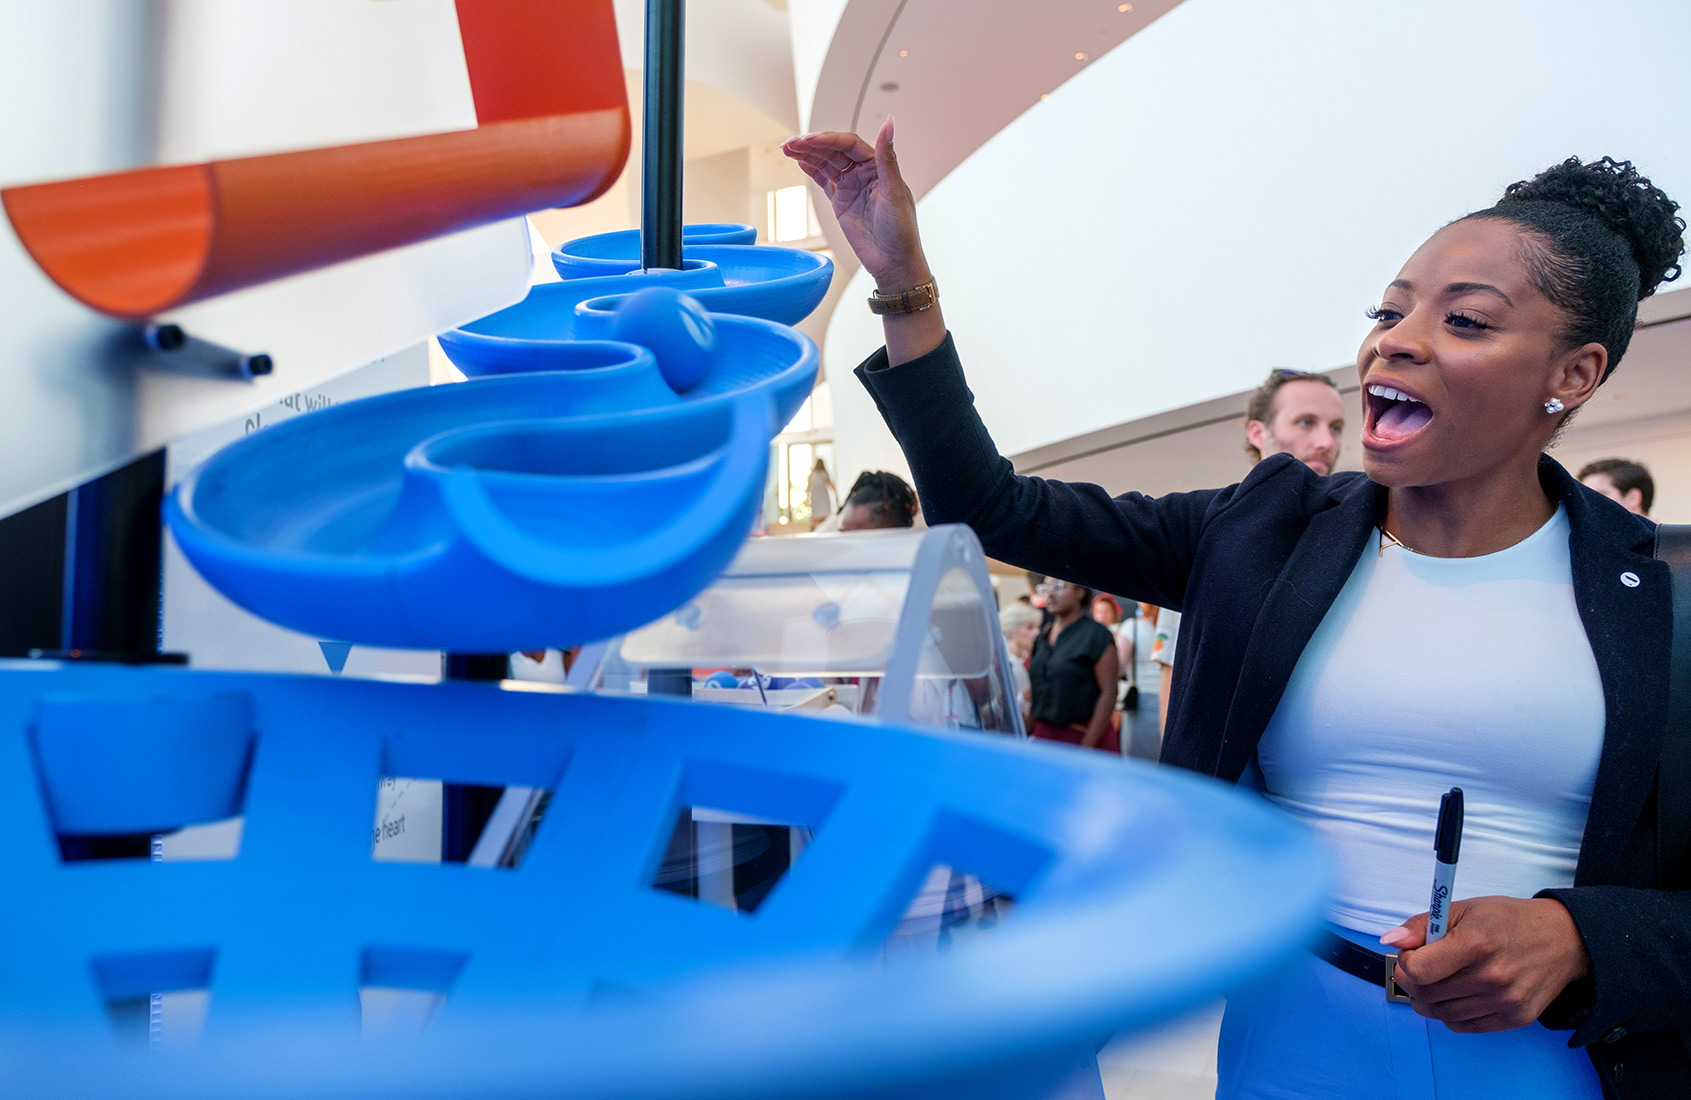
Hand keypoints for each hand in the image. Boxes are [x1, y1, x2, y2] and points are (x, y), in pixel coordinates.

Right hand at [782, 118, 928, 288]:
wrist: (893, 263)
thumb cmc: (901, 231)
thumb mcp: (894, 193)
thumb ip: (887, 158)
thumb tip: (889, 124)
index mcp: (879, 166)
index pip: (850, 144)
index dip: (829, 140)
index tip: (810, 140)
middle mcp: (864, 173)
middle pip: (834, 150)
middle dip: (812, 145)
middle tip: (791, 144)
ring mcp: (851, 186)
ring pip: (826, 163)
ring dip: (807, 155)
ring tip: (788, 149)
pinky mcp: (841, 201)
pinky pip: (823, 180)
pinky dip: (811, 170)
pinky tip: (799, 162)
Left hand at [1382, 896, 1590, 1032]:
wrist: (1564, 941)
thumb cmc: (1509, 921)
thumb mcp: (1463, 909)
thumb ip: (1421, 926)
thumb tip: (1391, 940)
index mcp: (1475, 944)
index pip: (1419, 971)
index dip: (1404, 963)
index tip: (1410, 954)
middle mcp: (1492, 977)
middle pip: (1426, 995)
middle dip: (1412, 981)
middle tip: (1419, 967)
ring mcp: (1504, 1001)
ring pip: (1441, 1014)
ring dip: (1428, 999)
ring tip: (1439, 979)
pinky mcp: (1514, 1019)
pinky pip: (1463, 1026)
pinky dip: (1450, 1013)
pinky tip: (1457, 994)